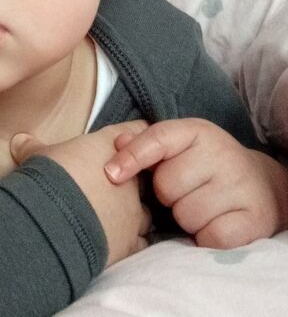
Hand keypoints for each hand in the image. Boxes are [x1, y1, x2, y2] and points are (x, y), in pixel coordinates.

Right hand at [10, 121, 151, 266]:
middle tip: (112, 182)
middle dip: (132, 178)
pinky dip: (132, 241)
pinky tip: (116, 240)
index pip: (137, 131)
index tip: (124, 142)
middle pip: (145, 172)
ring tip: (114, 214)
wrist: (53, 221)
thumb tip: (19, 140)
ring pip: (146, 209)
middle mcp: (129, 177)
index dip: (132, 137)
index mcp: (110, 148)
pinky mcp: (129, 242)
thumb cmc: (49, 178)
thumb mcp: (37, 157)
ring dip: (133, 211)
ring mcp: (133, 212)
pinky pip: (140, 241)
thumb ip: (32, 147)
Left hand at [104, 118, 287, 248]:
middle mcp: (221, 153)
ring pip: (186, 214)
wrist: (259, 185)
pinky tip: (216, 224)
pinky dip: (206, 237)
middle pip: (167, 186)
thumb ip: (147, 145)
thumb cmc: (205, 166)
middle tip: (185, 192)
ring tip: (202, 207)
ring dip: (187, 218)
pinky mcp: (254, 218)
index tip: (111, 174)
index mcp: (197, 131)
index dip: (132, 157)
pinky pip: (210, 236)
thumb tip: (117, 142)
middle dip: (168, 196)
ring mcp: (240, 185)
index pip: (158, 139)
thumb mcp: (179, 146)